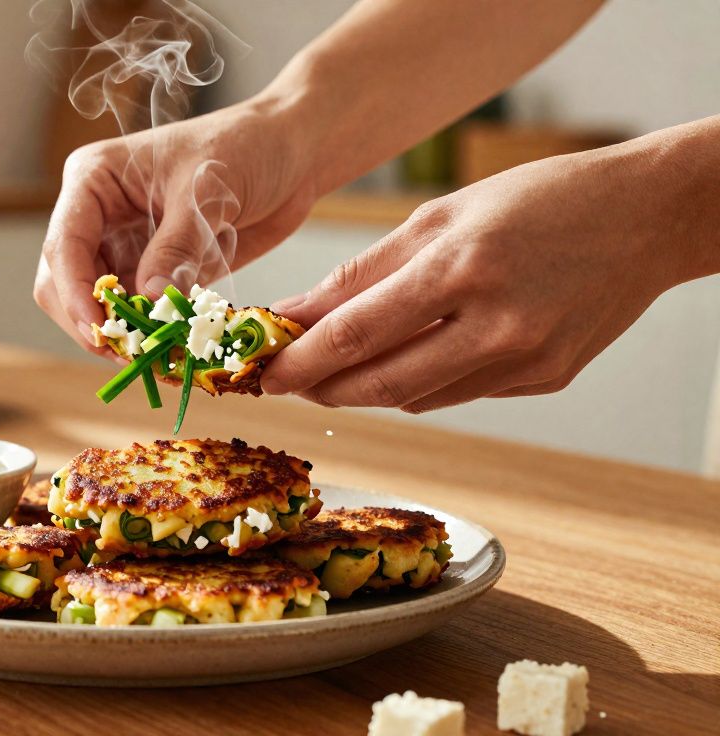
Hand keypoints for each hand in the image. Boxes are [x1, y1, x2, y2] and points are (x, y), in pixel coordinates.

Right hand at [34, 100, 317, 352]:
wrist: (291, 154)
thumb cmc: (245, 146)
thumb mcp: (208, 191)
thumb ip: (178, 245)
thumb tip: (151, 298)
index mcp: (94, 180)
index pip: (65, 244)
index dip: (75, 292)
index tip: (101, 328)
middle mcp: (99, 217)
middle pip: (65, 283)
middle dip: (92, 320)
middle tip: (129, 352)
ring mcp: (124, 248)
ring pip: (98, 306)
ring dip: (121, 334)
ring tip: (156, 358)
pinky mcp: (155, 274)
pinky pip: (139, 315)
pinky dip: (151, 337)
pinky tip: (174, 353)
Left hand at [260, 142, 696, 411]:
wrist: (646, 217)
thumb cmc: (537, 201)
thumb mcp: (442, 216)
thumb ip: (364, 271)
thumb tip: (298, 310)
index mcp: (463, 269)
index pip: (359, 332)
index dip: (302, 360)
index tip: (262, 371)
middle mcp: (498, 324)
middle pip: (383, 384)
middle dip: (323, 387)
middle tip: (284, 382)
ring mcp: (527, 360)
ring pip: (418, 398)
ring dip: (366, 389)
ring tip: (334, 369)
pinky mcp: (546, 379)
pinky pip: (459, 395)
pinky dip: (420, 384)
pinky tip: (406, 360)